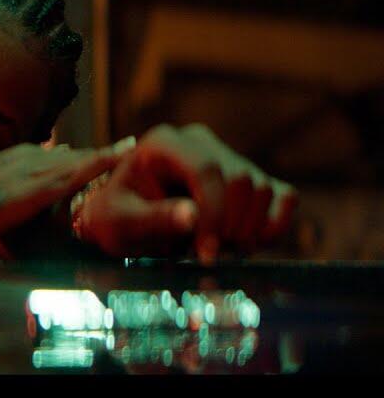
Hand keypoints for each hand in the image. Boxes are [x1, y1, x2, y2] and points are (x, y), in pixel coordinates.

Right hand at [0, 138, 135, 257]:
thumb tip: (12, 215)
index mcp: (4, 162)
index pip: (52, 158)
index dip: (78, 160)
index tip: (103, 156)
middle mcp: (16, 159)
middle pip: (69, 155)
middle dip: (97, 156)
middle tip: (129, 148)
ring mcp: (21, 172)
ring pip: (75, 159)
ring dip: (104, 154)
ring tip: (134, 146)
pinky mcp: (25, 191)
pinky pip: (71, 173)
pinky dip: (98, 161)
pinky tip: (122, 154)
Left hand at [75, 123, 297, 262]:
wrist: (123, 221)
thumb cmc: (115, 219)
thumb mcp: (121, 222)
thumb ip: (154, 218)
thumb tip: (192, 216)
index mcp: (163, 143)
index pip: (206, 169)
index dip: (213, 214)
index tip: (204, 253)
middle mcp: (198, 142)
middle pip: (240, 179)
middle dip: (229, 225)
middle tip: (205, 255)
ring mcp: (226, 156)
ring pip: (263, 189)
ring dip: (247, 230)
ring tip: (213, 249)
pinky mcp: (248, 178)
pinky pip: (283, 196)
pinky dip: (273, 225)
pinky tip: (245, 244)